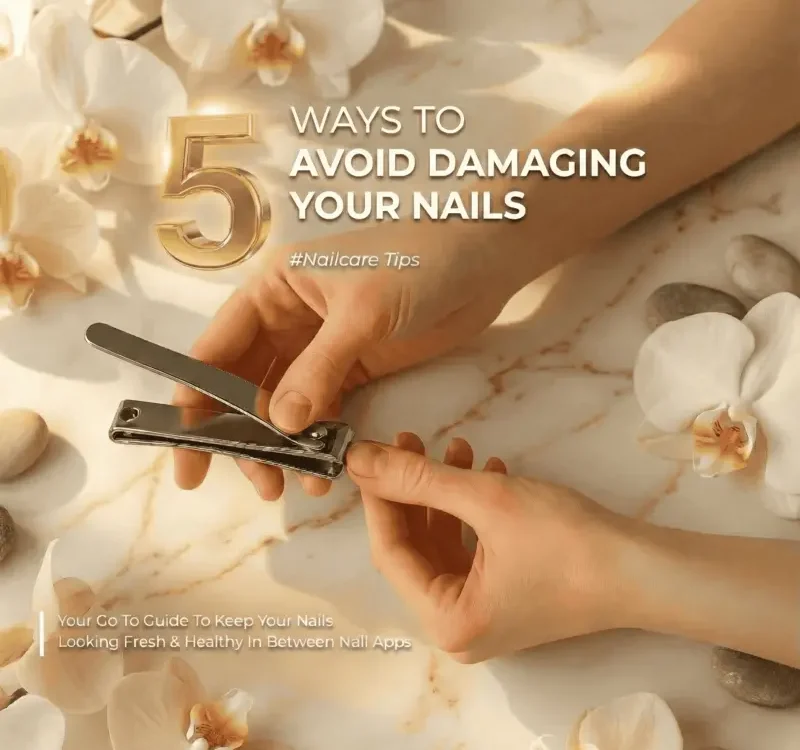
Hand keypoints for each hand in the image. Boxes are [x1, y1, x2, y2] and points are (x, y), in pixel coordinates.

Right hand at [173, 219, 516, 499]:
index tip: (187, 448)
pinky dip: (318, 439)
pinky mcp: (354, 368)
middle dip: (243, 435)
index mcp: (274, 289)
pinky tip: (323, 467)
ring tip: (291, 484)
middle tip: (255, 482)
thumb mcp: (362, 313)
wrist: (483, 260)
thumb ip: (319, 369)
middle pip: (245, 385)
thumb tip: (281, 426)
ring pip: (284, 405)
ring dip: (282, 445)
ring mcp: (321, 347)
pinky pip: (323, 409)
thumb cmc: (417, 263)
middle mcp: (288, 320)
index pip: (218, 348)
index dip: (196, 399)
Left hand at [346, 434, 629, 661]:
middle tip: (411, 441)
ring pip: (445, 542)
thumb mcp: (485, 500)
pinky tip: (486, 470)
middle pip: (416, 547)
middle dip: (415, 490)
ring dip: (447, 492)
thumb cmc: (568, 543)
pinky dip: (473, 510)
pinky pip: (474, 548)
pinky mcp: (509, 594)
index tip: (373, 453)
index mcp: (447, 620)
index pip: (390, 552)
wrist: (646, 569)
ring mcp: (486, 612)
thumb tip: (359, 460)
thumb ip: (417, 478)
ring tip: (458, 447)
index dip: (379, 498)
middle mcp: (460, 626)